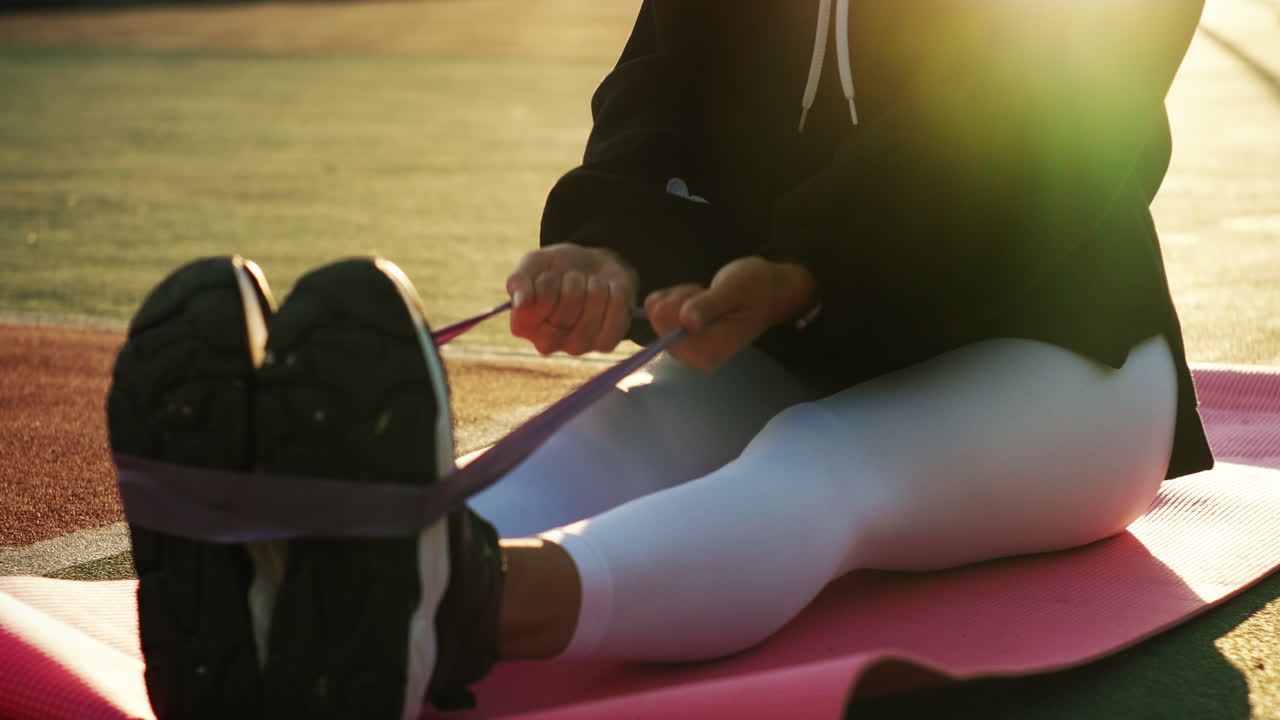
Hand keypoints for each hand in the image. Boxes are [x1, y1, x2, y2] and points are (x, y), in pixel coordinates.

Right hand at [506, 243, 638, 354]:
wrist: (589, 271)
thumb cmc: (555, 270)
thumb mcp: (532, 265)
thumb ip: (519, 281)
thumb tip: (521, 302)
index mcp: (523, 325)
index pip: (541, 299)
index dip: (549, 280)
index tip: (548, 277)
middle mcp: (547, 343)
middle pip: (571, 297)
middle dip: (573, 279)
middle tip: (571, 281)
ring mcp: (577, 347)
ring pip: (596, 300)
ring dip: (595, 283)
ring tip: (588, 286)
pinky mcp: (604, 344)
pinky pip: (617, 312)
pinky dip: (616, 292)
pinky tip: (607, 293)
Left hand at [645, 257, 816, 371]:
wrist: (770, 290)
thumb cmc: (755, 287)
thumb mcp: (733, 290)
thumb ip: (709, 306)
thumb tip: (686, 321)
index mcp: (709, 351)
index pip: (667, 333)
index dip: (673, 307)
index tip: (698, 291)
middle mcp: (698, 357)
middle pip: (661, 326)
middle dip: (676, 300)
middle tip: (703, 291)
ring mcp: (691, 348)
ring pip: (661, 318)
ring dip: (678, 298)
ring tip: (705, 292)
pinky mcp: (687, 338)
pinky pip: (664, 317)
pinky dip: (676, 300)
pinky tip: (698, 296)